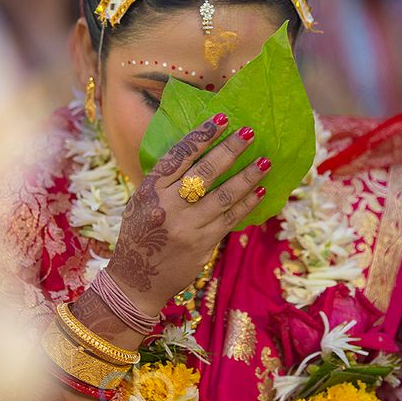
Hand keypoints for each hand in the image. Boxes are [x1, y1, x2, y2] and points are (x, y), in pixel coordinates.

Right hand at [106, 114, 269, 313]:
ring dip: (247, 177)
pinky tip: (260, 191)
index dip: (202, 136)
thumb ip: (164, 181)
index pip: (179, 156)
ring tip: (265, 162)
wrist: (136, 281)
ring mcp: (186, 226)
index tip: (222, 119)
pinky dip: (246, 203)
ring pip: (223, 195)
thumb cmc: (139, 236)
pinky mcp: (202, 244)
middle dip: (230, 149)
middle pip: (205, 171)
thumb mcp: (141, 203)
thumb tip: (198, 152)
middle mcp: (167, 206)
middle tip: (250, 133)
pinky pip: (230, 219)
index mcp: (150, 190)